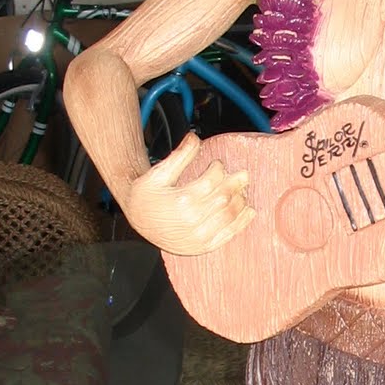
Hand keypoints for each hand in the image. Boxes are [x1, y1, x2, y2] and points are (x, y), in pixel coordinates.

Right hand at [123, 134, 253, 255]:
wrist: (136, 220)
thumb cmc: (145, 196)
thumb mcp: (157, 173)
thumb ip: (179, 156)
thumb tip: (194, 138)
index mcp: (181, 201)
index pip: (211, 181)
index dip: (218, 169)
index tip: (218, 164)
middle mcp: (192, 221)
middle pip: (224, 198)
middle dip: (235, 184)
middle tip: (243, 175)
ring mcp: (199, 237)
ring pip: (229, 215)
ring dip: (240, 200)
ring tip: (242, 190)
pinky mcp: (203, 247)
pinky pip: (229, 235)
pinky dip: (242, 222)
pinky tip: (248, 211)